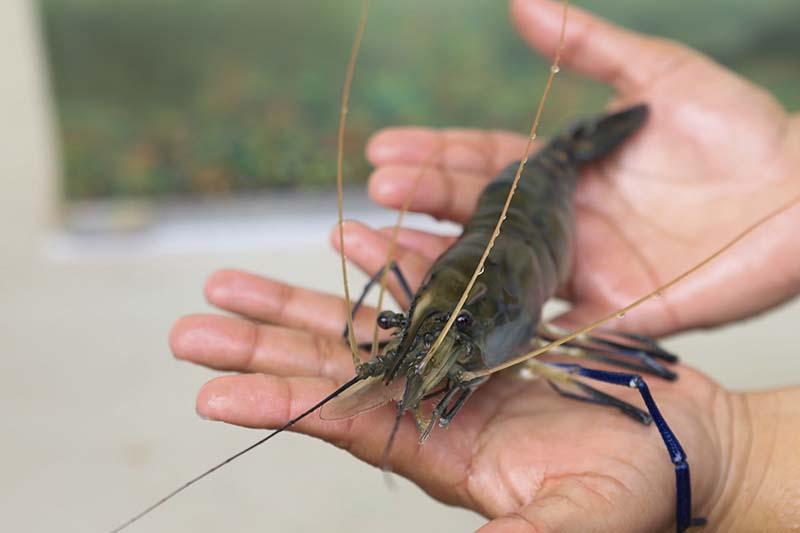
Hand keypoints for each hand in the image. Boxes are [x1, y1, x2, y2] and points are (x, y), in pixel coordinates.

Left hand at [172, 269, 728, 530]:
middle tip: (192, 327)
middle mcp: (433, 405)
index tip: (212, 392)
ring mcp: (455, 365)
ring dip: (295, 305)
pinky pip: (425, 290)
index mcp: (441, 451)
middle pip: (331, 370)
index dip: (279, 404)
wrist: (674, 448)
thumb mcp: (573, 522)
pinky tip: (348, 236)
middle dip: (261, 346)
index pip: (343, 421)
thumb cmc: (632, 492)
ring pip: (360, 327)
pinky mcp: (486, 331)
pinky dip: (385, 262)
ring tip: (230, 283)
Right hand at [351, 0, 799, 335]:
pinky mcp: (613, 313)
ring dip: (442, 263)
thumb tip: (517, 2)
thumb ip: (588, 44)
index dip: (433, 155)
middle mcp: (560, 222)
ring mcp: (581, 270)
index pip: (482, 161)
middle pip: (477, 214)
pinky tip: (456, 325)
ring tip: (386, 247)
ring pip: (497, 272)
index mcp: (563, 171)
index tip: (383, 149)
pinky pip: (550, 330)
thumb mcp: (656, 75)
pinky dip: (505, 331)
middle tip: (377, 190)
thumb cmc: (738, 132)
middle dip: (423, 200)